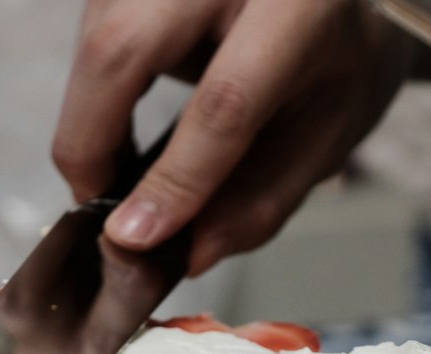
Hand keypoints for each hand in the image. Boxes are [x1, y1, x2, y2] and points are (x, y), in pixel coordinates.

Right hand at [53, 0, 415, 276]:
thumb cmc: (339, 55)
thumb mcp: (326, 133)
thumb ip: (262, 198)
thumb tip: (188, 252)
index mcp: (300, 8)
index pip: (225, 102)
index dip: (176, 179)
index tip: (135, 237)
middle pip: (123, 49)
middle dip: (90, 142)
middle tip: (102, 205)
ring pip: (96, 37)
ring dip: (90, 116)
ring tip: (122, 169)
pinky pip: (95, 26)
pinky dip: (96, 87)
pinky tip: (120, 121)